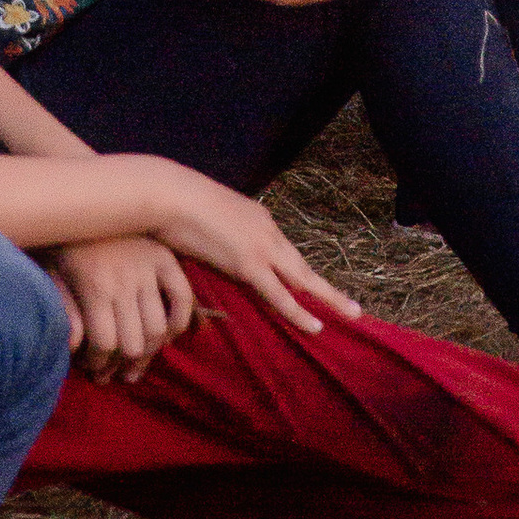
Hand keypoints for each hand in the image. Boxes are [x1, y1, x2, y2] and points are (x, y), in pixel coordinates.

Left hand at [46, 235, 197, 381]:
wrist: (82, 196)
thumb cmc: (62, 239)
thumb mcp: (51, 273)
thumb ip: (64, 310)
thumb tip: (76, 346)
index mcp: (95, 285)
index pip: (106, 344)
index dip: (99, 364)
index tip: (93, 368)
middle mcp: (125, 280)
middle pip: (133, 343)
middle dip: (122, 366)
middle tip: (115, 372)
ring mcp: (148, 268)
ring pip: (158, 328)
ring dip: (149, 352)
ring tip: (136, 361)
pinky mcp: (165, 256)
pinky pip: (182, 296)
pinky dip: (179, 321)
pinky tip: (166, 335)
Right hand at [147, 165, 362, 334]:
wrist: (167, 193)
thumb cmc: (175, 203)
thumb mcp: (205, 218)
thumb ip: (218, 235)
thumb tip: (211, 244)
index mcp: (257, 218)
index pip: (283, 252)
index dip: (297, 273)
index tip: (308, 288)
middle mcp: (266, 230)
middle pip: (302, 265)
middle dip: (326, 287)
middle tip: (351, 307)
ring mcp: (261, 246)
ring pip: (302, 279)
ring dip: (328, 298)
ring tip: (352, 314)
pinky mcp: (249, 264)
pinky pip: (280, 295)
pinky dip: (299, 312)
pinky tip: (316, 325)